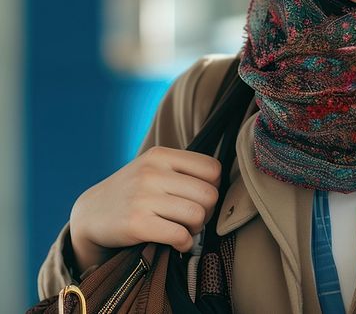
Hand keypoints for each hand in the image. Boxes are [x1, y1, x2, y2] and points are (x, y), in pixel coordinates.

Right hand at [69, 146, 221, 271]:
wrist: (90, 214)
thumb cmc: (133, 191)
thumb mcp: (153, 168)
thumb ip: (183, 170)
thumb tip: (221, 184)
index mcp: (160, 155)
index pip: (212, 168)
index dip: (213, 187)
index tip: (200, 198)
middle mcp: (152, 172)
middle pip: (209, 194)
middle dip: (207, 211)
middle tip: (194, 218)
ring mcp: (143, 197)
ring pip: (197, 215)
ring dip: (196, 228)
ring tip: (184, 229)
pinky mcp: (136, 223)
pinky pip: (180, 235)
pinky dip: (185, 243)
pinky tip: (177, 242)